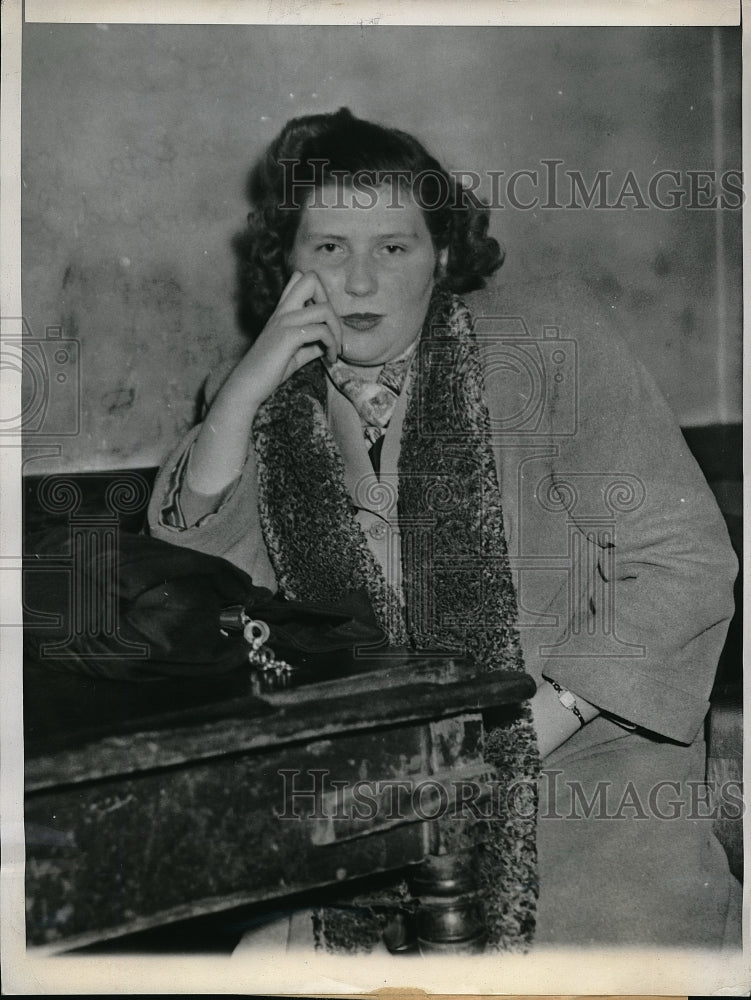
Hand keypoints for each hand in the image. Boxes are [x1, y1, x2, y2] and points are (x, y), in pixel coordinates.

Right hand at [186, 271, 340, 494]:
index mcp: (282, 310)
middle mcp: (283, 310)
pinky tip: (330, 359)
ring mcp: (284, 321)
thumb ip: (312, 344)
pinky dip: (332, 345)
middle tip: (334, 330)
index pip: (300, 279)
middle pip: (312, 279)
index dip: (320, 295)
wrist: (248, 385)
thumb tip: (331, 343)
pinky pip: (321, 331)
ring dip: (338, 331)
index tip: (325, 322)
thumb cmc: (270, 371)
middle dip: (331, 302)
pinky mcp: (288, 336)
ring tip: (336, 350)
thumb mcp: (296, 353)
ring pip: (324, 308)